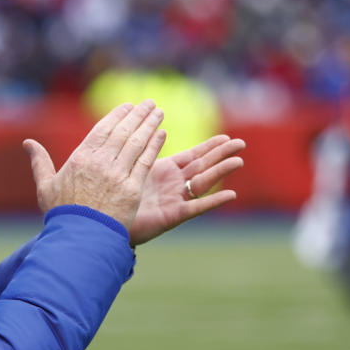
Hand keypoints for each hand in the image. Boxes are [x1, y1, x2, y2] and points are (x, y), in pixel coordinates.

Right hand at [23, 100, 166, 230]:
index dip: (117, 115)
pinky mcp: (132, 189)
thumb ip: (40, 161)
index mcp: (80, 158)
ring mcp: (118, 175)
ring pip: (136, 142)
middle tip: (149, 103)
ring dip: (149, 125)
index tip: (129, 106)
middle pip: (123, 131)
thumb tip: (28, 143)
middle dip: (138, 114)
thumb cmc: (62, 213)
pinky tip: (161, 134)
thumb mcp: (45, 185)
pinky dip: (154, 145)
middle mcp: (100, 162)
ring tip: (158, 112)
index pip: (103, 129)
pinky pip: (145, 161)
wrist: (79, 237)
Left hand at [128, 134, 245, 244]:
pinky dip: (213, 201)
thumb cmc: (118, 195)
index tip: (225, 137)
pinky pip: (196, 207)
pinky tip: (230, 194)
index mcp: (166, 171)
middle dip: (221, 154)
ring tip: (239, 161)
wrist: (108, 222)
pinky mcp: (173, 216)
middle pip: (202, 166)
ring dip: (220, 172)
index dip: (208, 146)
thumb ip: (142, 151)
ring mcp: (176, 200)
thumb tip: (146, 128)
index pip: (192, 156)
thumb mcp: (132, 168)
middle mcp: (175, 184)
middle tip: (241, 143)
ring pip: (203, 183)